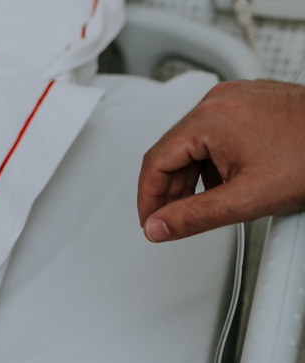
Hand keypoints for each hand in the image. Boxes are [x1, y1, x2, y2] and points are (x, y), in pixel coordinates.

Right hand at [138, 79, 304, 241]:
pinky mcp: (252, 102)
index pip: (155, 162)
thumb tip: (157, 227)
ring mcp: (237, 98)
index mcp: (209, 119)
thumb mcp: (245, 199)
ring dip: (195, 177)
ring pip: (194, 143)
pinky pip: (217, 133)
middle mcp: (219, 101)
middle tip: (176, 219)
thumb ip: (191, 217)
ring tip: (211, 203)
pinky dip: (215, 160)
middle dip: (172, 190)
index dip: (148, 199)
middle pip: (173, 151)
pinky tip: (232, 181)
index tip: (151, 221)